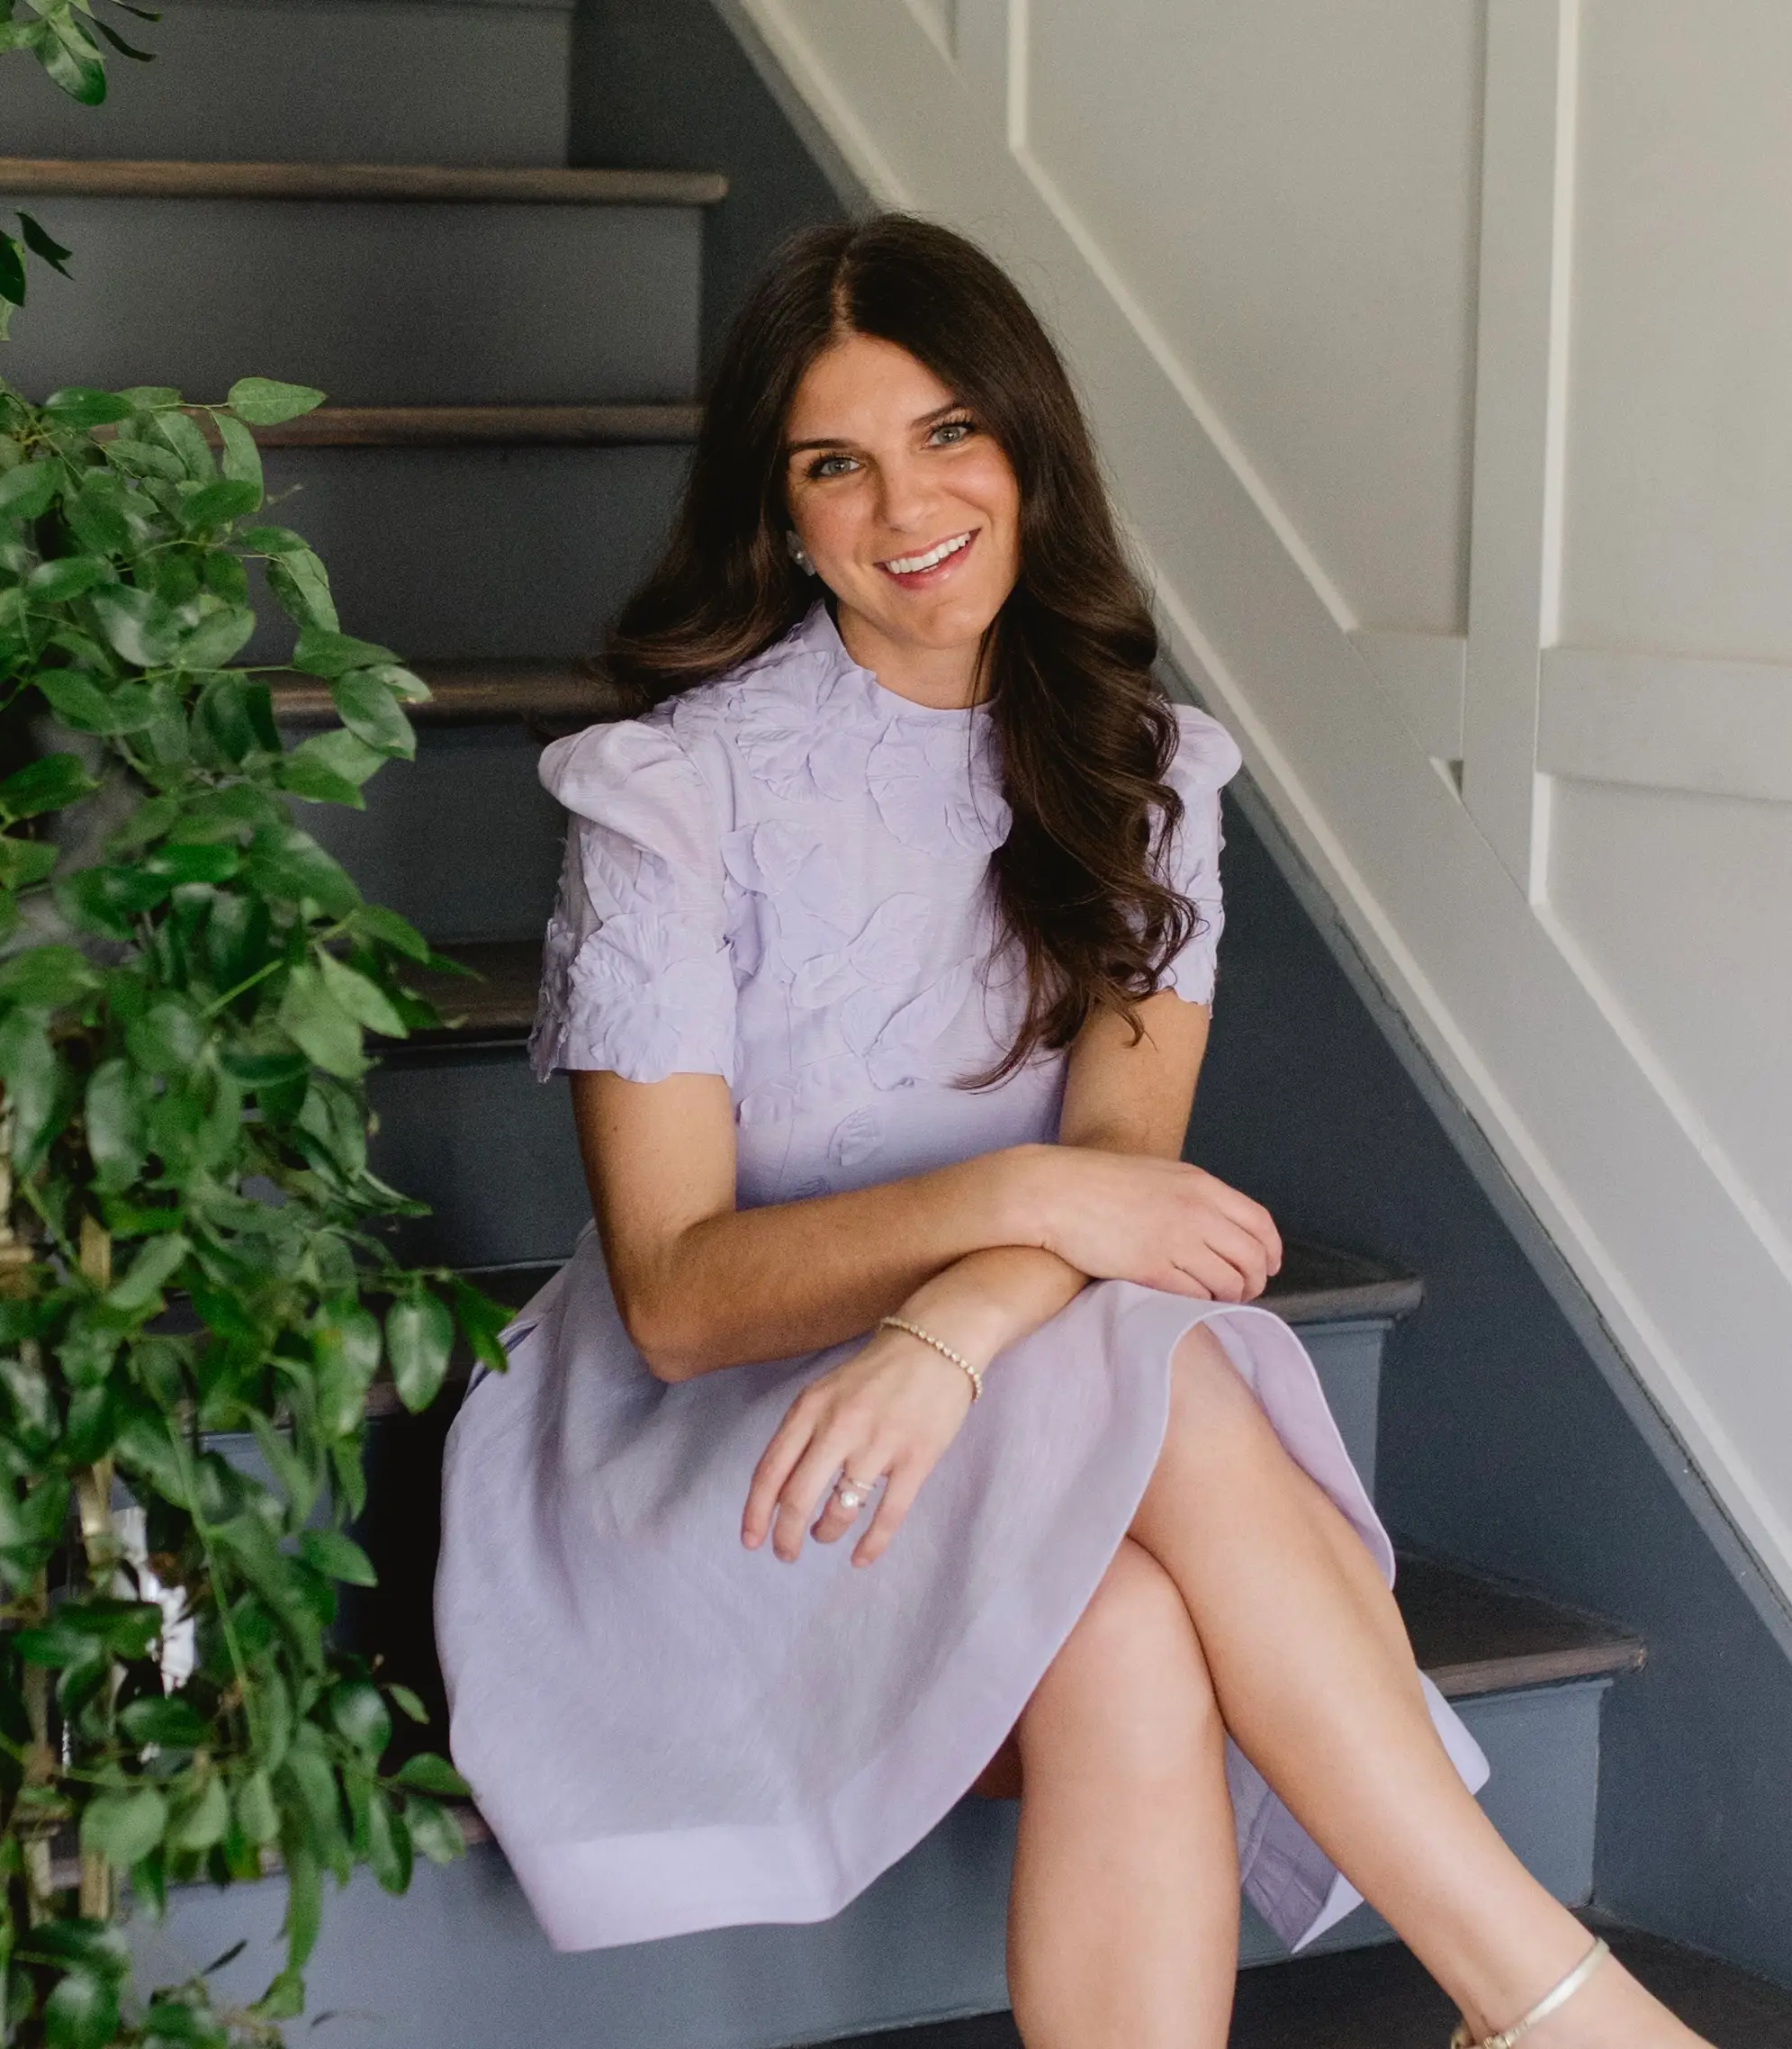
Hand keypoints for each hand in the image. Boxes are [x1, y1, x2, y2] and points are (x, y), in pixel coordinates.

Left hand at [742, 1322, 975, 1567]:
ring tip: (823, 1535)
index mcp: (810, 1408)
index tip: (751, 1540)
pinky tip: (861, 1558)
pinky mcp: (916, 1458)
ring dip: (826, 1532)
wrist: (937, 1343)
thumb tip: (777, 1490)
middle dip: (786, 1535)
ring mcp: (879, 1443)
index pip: (771, 1469)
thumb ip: (801, 1432)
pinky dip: (872, 1544)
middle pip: (798, 1497)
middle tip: (785, 1553)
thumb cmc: (876, 1373)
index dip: (756, 1512)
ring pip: (841, 1509)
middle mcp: (839, 1426)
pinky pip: (888, 1514)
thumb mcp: (825, 1390)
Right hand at [1031, 1146, 1280, 1301]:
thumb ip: (1193, 1196)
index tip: (1270, 1266)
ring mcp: (1175, 1241)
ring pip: (1227, 1282)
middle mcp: (1196, 1212)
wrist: (1056, 1191)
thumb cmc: (1100, 1182)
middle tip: (1246, 1292)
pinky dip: (1200, 1303)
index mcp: (1201, 1186)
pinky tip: (1191, 1302)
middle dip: (1255, 1281)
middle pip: (1251, 1258)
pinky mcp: (1150, 1269)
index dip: (1272, 1250)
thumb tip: (1219, 1224)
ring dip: (1229, 1296)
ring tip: (1218, 1300)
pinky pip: (1194, 1296)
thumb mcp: (1159, 1174)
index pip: (1259, 1223)